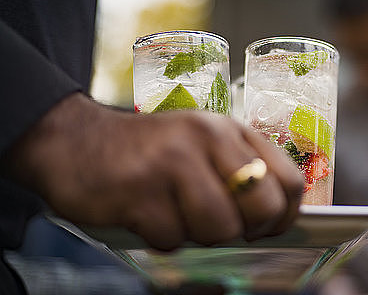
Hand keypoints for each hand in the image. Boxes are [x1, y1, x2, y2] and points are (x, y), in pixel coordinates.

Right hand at [5, 93, 303, 249]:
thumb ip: (239, 171)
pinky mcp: (139, 191)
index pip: (289, 179)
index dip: (285, 214)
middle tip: (222, 225)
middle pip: (263, 207)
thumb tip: (276, 218)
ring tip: (176, 215)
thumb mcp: (201, 145)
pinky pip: (173, 240)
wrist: (76, 142)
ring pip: (219, 228)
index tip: (268, 227)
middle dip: (246, 230)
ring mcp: (172, 163)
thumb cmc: (150, 153)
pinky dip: (161, 239)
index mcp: (228, 129)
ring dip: (197, 235)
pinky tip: (146, 215)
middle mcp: (206, 138)